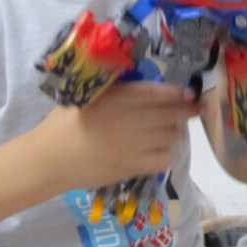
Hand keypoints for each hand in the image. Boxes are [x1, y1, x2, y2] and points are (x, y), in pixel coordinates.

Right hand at [45, 80, 201, 190]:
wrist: (49, 159)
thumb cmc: (65, 122)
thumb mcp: (88, 94)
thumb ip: (116, 86)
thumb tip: (145, 79)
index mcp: (116, 98)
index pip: (157, 92)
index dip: (178, 92)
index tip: (190, 91)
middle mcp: (129, 120)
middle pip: (171, 113)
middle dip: (188, 109)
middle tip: (197, 107)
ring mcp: (132, 146)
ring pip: (171, 135)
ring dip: (177, 129)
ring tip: (174, 126)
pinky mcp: (132, 168)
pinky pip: (164, 159)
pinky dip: (167, 152)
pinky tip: (161, 148)